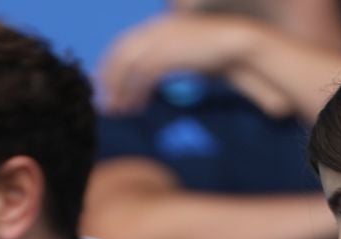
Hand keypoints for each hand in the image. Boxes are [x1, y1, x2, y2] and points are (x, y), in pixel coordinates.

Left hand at [97, 13, 262, 115]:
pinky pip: (145, 74)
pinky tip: (136, 106)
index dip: (109, 66)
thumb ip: (160, 61)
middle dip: (109, 80)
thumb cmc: (211, 52)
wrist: (236, 43)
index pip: (122, 44)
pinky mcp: (171, 52)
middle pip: (120, 53)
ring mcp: (162, 39)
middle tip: (105, 103)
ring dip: (121, 89)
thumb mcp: (180, 54)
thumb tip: (143, 81)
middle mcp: (155, 29)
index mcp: (156, 26)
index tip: (104, 87)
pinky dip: (137, 92)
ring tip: (118, 109)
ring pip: (130, 65)